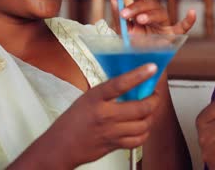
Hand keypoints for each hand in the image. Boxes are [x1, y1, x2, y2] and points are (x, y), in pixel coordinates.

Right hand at [45, 64, 159, 167]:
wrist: (60, 147)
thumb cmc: (73, 120)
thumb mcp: (87, 98)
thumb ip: (109, 93)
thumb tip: (134, 83)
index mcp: (95, 98)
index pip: (120, 84)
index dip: (138, 75)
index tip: (152, 67)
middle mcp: (105, 115)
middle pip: (140, 108)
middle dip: (154, 100)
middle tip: (154, 94)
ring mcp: (111, 132)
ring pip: (144, 124)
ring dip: (151, 115)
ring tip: (150, 109)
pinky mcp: (115, 145)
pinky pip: (139, 140)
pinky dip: (145, 132)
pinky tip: (143, 125)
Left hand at [111, 0, 195, 34]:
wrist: (138, 59)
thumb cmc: (130, 41)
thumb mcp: (121, 28)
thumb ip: (117, 14)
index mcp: (142, 7)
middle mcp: (154, 12)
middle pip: (149, 2)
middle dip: (136, 6)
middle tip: (124, 14)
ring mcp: (164, 23)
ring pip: (161, 12)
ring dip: (150, 15)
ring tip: (139, 20)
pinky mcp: (173, 35)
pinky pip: (183, 27)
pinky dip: (189, 20)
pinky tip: (192, 13)